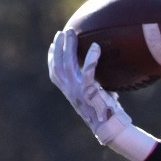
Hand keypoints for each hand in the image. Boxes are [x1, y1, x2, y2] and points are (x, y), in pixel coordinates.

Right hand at [48, 30, 134, 149]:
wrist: (109, 127)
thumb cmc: (105, 113)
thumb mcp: (94, 97)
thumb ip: (93, 87)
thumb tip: (106, 82)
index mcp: (69, 92)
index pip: (55, 74)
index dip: (51, 59)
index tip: (51, 46)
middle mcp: (70, 90)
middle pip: (58, 65)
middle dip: (58, 47)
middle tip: (61, 33)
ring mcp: (78, 91)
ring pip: (68, 64)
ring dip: (68, 47)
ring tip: (71, 33)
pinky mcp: (89, 92)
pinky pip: (88, 72)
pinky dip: (90, 58)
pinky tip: (95, 46)